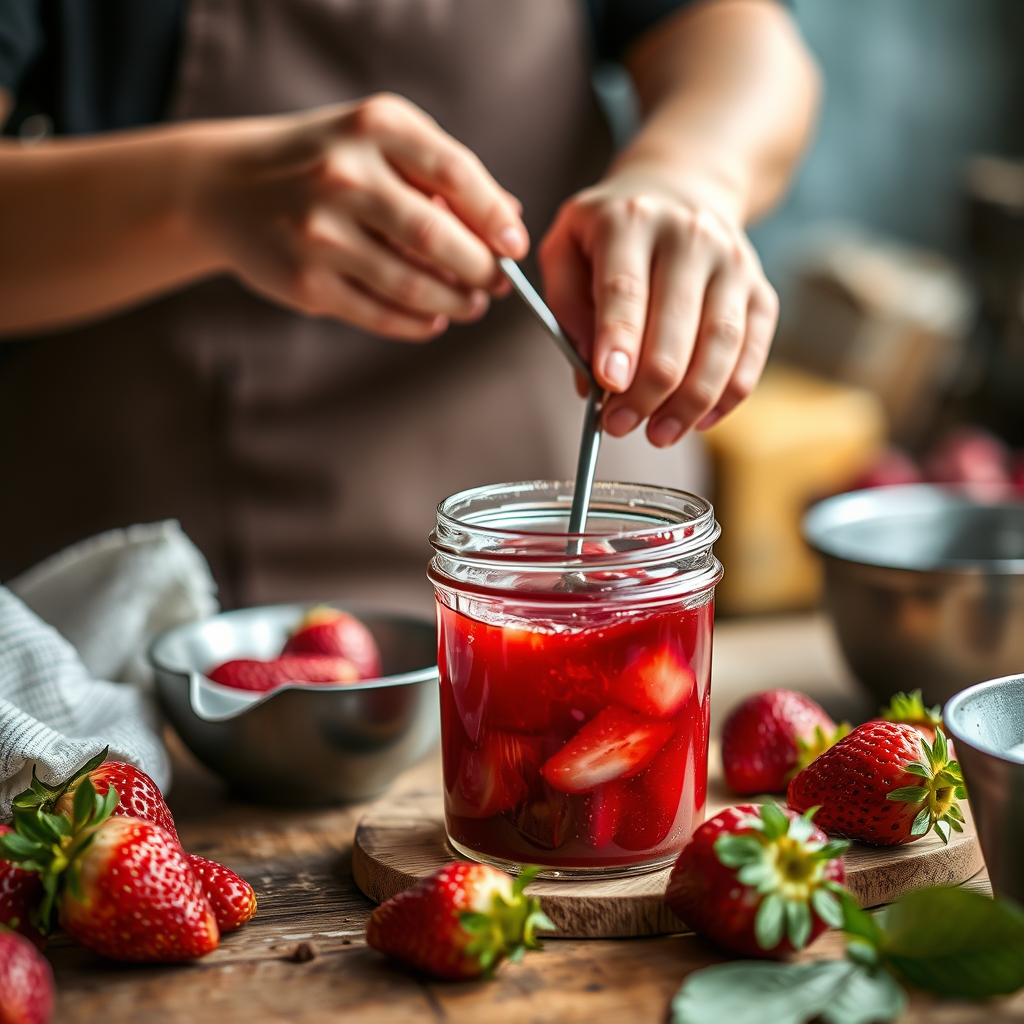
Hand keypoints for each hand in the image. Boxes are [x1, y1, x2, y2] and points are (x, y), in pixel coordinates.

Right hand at [194, 94, 527, 340]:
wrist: (226, 186)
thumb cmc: (320, 161)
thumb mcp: (378, 141)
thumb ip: (443, 172)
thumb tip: (509, 217)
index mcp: (374, 129)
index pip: (455, 174)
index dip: (495, 217)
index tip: (516, 245)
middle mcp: (344, 176)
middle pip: (437, 237)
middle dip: (480, 270)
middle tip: (496, 283)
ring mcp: (320, 232)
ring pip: (412, 285)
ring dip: (455, 302)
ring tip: (471, 305)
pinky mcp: (306, 281)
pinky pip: (380, 314)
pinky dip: (419, 324)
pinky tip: (434, 320)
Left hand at [538, 173, 777, 444]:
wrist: (680, 188)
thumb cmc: (610, 235)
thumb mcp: (566, 250)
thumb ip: (567, 308)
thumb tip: (591, 375)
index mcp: (630, 220)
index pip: (625, 288)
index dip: (619, 340)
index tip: (608, 386)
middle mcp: (689, 234)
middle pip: (677, 325)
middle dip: (647, 388)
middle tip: (619, 425)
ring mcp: (732, 261)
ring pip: (721, 342)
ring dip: (690, 401)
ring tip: (659, 435)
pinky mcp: (760, 288)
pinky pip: (753, 349)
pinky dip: (729, 393)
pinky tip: (700, 420)